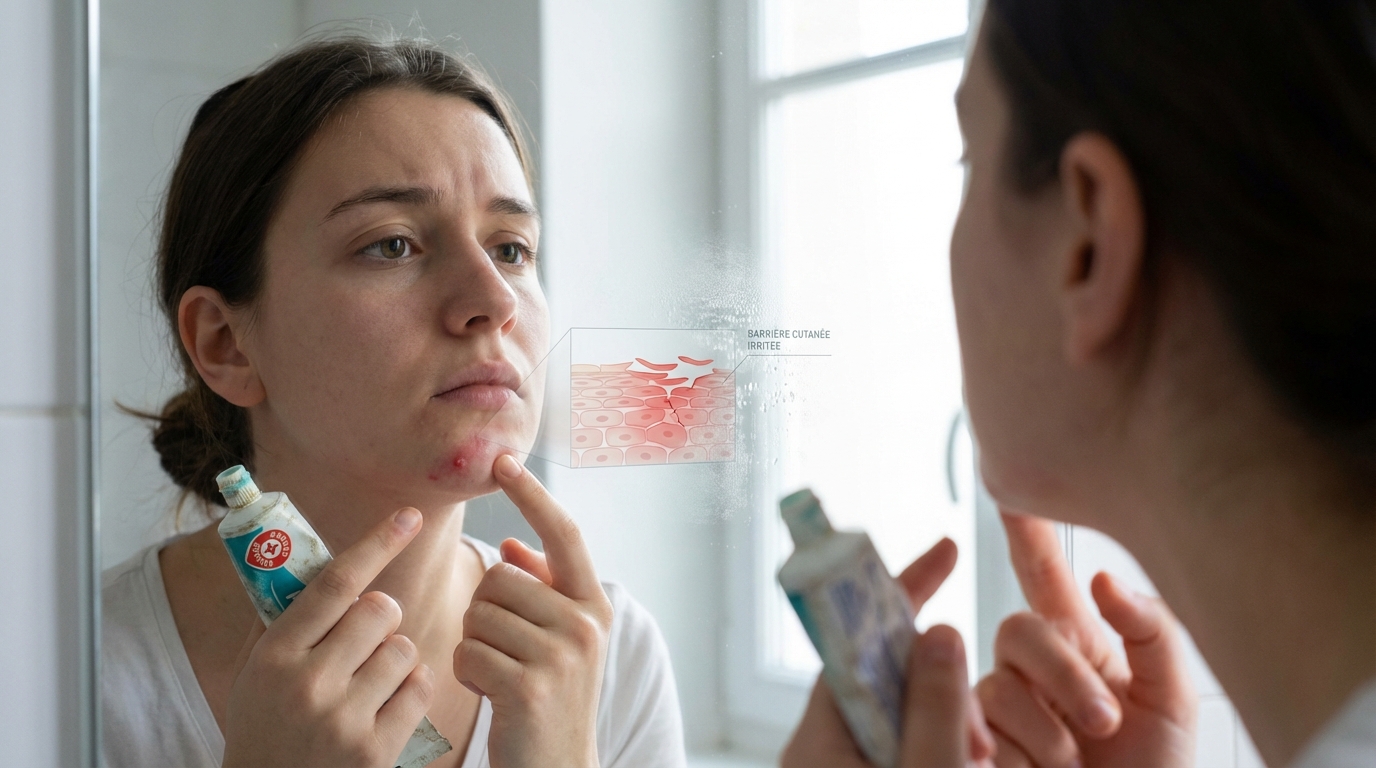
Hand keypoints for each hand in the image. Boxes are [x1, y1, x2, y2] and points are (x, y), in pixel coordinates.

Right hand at [222, 508, 432, 767]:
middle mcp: (308, 683)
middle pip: (381, 610)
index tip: (409, 515)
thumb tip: (310, 561)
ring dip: (396, 658)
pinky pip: (420, 688)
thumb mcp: (257, 675)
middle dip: (381, 619)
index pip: (335, 582)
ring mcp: (344, 719)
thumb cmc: (265, 732)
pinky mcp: (375, 750)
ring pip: (405, 648)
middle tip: (363, 645)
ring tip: (369, 685)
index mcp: (275, 655)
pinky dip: (411, 691)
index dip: (377, 543)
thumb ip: (286, 622)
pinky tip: (386, 709)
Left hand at [454, 453, 613, 767]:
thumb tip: (514, 545)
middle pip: (499, 579)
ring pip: (478, 615)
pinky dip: (466, 673)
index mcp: (593, 606)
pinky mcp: (529, 686)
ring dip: (474, 646)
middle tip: (507, 653)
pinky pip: (467, 652)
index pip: (563, 535)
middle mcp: (585, 624)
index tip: (505, 460)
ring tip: (502, 676)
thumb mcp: (559, 641)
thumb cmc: (548, 700)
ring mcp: (560, 655)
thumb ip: (542, 591)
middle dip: (485, 612)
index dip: (533, 495)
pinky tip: (492, 695)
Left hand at [781, 539, 995, 766]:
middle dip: (941, 685)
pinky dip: (942, 747)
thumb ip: (935, 708)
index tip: (944, 551)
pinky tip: (967, 763)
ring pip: (907, 713)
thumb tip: (941, 632)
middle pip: (888, 677)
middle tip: (978, 735)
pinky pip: (911, 744)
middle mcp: (823, 747)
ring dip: (949, 725)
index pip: (855, 641)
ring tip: (977, 759)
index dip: (901, 594)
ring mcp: (843, 765)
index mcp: (818, 738)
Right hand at [976, 512, 1195, 766]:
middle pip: (1018, 630)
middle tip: (1105, 722)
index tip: (1010, 491)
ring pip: (1000, 687)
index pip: (1042, 576)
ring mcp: (1005, 708)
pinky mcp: (982, 745)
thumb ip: (1151, 631)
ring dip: (1048, 732)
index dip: (1025, 533)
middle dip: (1063, 674)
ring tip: (1077, 767)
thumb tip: (1101, 579)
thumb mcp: (1173, 700)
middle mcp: (1033, 670)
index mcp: (1079, 645)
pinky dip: (1020, 757)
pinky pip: (983, 730)